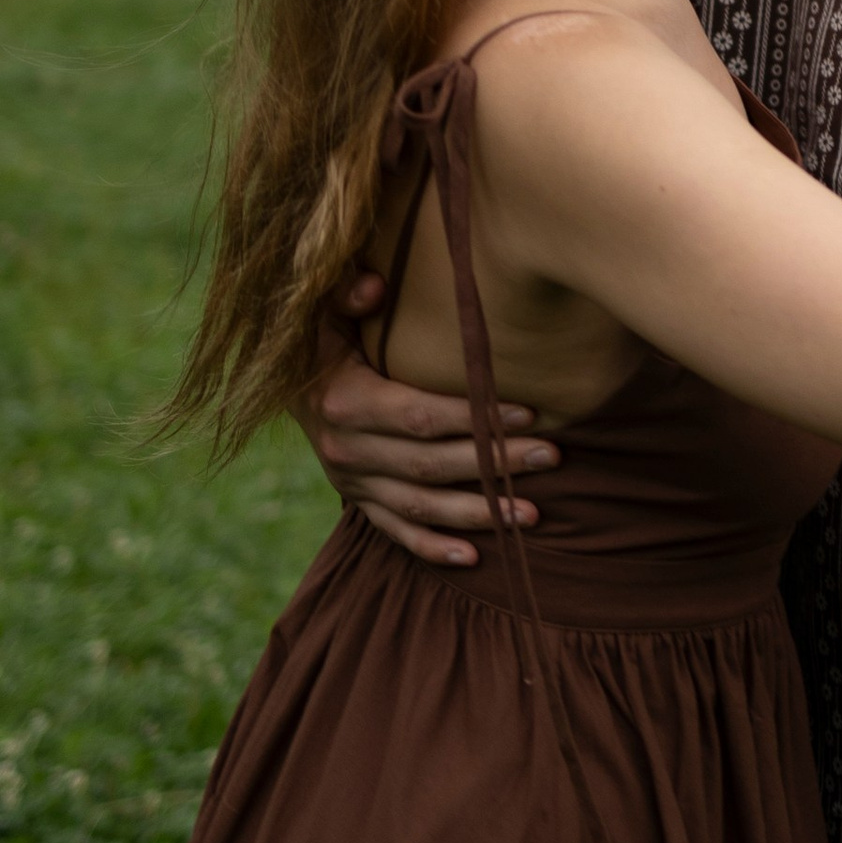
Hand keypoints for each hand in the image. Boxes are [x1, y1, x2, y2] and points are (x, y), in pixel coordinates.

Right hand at [296, 274, 558, 569]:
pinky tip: (476, 557)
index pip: (419, 416)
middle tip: (551, 455)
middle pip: (430, 464)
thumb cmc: (324, 334)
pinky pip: (395, 532)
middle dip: (493, 463)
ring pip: (419, 506)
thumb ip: (347, 292)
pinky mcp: (357, 500)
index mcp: (344, 401)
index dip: (473, 418)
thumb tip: (374, 285)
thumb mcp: (325, 306)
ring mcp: (351, 481)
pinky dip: (433, 549)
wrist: (289, 380)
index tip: (529, 412)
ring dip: (477, 512)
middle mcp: (346, 449)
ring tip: (532, 513)